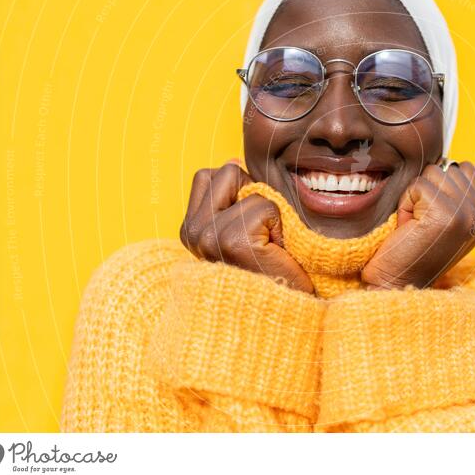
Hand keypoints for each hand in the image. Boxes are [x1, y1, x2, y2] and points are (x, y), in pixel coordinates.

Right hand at [179, 160, 313, 292]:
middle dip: (254, 196)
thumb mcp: (241, 228)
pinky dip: (279, 226)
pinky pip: (266, 205)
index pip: (209, 175)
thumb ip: (232, 196)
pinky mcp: (233, 241)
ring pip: (251, 188)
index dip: (240, 191)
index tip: (250, 229)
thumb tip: (233, 160)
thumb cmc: (270, 270)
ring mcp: (209, 236)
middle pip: (228, 172)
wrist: (284, 314)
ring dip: (270, 214)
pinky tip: (275, 254)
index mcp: (190, 229)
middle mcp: (193, 232)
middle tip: (261, 237)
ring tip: (268, 247)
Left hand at [361, 161, 474, 288]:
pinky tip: (409, 228)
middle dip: (426, 192)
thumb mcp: (444, 220)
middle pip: (446, 169)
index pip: (464, 169)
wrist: (396, 283)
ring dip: (414, 198)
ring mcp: (465, 213)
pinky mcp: (444, 213)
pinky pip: (417, 185)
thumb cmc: (413, 251)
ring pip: (431, 174)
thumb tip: (446, 161)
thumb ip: (453, 194)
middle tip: (422, 224)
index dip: (439, 187)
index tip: (433, 217)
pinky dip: (405, 204)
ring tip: (415, 226)